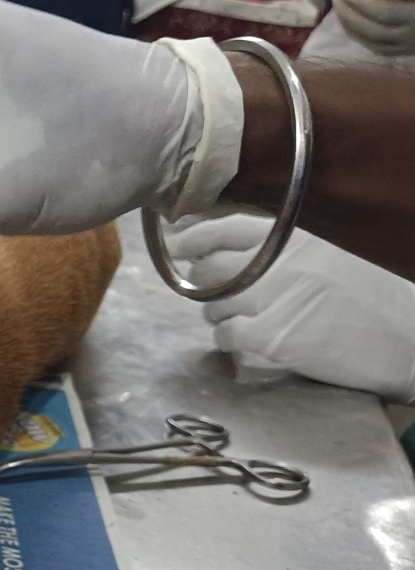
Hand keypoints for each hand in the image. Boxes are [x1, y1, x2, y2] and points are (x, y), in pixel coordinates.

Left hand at [166, 215, 414, 402]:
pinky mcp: (275, 337)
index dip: (194, 236)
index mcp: (297, 236)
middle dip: (203, 281)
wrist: (413, 337)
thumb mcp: (335, 253)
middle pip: (211, 267)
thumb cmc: (379, 295)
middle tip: (211, 291)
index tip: (178, 244)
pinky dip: (226, 339)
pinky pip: (227, 335)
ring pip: (212, 303)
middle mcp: (281, 262)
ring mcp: (275, 299)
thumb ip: (289, 247)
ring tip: (233, 318)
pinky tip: (240, 342)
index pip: (226, 227)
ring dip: (215, 312)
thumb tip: (236, 246)